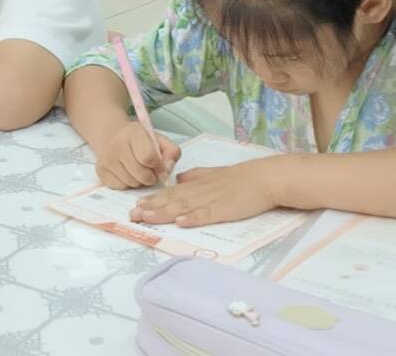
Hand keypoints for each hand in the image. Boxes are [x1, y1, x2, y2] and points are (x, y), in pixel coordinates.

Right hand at [95, 122, 181, 188]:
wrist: (114, 136)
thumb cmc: (140, 141)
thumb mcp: (160, 140)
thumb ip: (172, 152)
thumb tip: (167, 169)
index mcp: (133, 132)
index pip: (149, 157)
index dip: (158, 165)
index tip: (158, 164)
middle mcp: (116, 144)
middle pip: (142, 174)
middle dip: (151, 177)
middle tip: (150, 170)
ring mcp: (106, 158)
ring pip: (132, 183)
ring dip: (139, 181)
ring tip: (138, 170)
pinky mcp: (101, 171)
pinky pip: (121, 187)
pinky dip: (128, 184)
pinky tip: (128, 173)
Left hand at [129, 157, 283, 227]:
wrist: (263, 178)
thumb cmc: (239, 178)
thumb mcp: (212, 174)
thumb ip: (195, 177)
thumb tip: (178, 180)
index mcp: (196, 185)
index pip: (170, 192)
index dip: (153, 199)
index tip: (136, 204)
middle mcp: (199, 192)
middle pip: (171, 200)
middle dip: (151, 208)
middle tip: (132, 215)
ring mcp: (211, 200)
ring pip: (183, 207)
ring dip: (164, 213)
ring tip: (147, 217)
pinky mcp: (224, 209)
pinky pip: (206, 214)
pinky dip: (192, 218)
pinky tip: (180, 221)